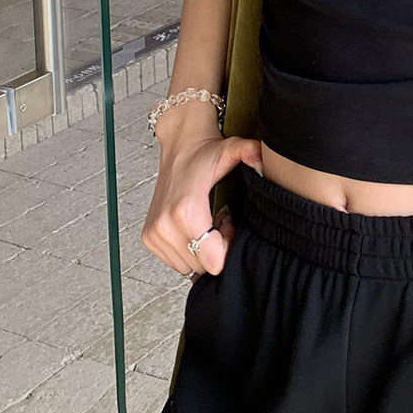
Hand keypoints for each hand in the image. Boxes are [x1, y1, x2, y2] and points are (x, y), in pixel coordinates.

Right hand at [141, 122, 262, 277]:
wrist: (179, 146)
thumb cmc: (206, 153)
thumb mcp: (232, 149)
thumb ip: (250, 152)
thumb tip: (263, 162)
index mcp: (185, 211)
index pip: (214, 261)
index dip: (227, 247)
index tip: (228, 224)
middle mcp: (165, 225)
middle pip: (202, 266)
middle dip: (215, 248)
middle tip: (218, 221)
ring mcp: (154, 233)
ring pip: (188, 266)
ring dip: (201, 250)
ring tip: (206, 223)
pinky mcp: (149, 237)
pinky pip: (175, 261)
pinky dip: (187, 249)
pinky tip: (193, 227)